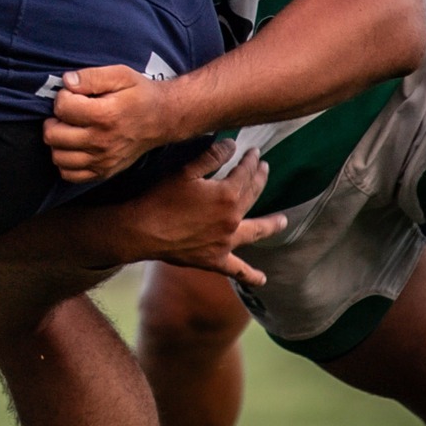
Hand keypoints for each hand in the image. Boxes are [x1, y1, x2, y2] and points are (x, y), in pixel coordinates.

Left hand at [45, 64, 177, 181]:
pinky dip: (66, 162)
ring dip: (58, 141)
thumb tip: (66, 81)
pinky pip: (70, 174)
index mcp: (105, 115)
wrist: (163, 118)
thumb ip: (91, 76)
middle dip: (54, 119)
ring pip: (58, 157)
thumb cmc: (140, 94)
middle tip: (68, 113)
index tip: (74, 95)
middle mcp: (102, 142)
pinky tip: (74, 147)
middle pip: (53, 135)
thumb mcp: (120, 75)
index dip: (63, 97)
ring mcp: (102, 161)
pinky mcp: (104, 172)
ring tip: (69, 129)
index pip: (62, 108)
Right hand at [103, 142, 285, 285]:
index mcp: (227, 195)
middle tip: (265, 169)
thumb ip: (212, 156)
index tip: (255, 152)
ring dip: (271, 225)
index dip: (251, 160)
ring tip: (283, 221)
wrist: (143, 231)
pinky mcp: (216, 260)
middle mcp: (233, 219)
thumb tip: (233, 145)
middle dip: (260, 180)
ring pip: (255, 232)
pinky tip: (262, 280)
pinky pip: (238, 270)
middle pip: (253, 196)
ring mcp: (226, 242)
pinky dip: (251, 276)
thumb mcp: (184, 170)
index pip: (245, 173)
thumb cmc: (160, 198)